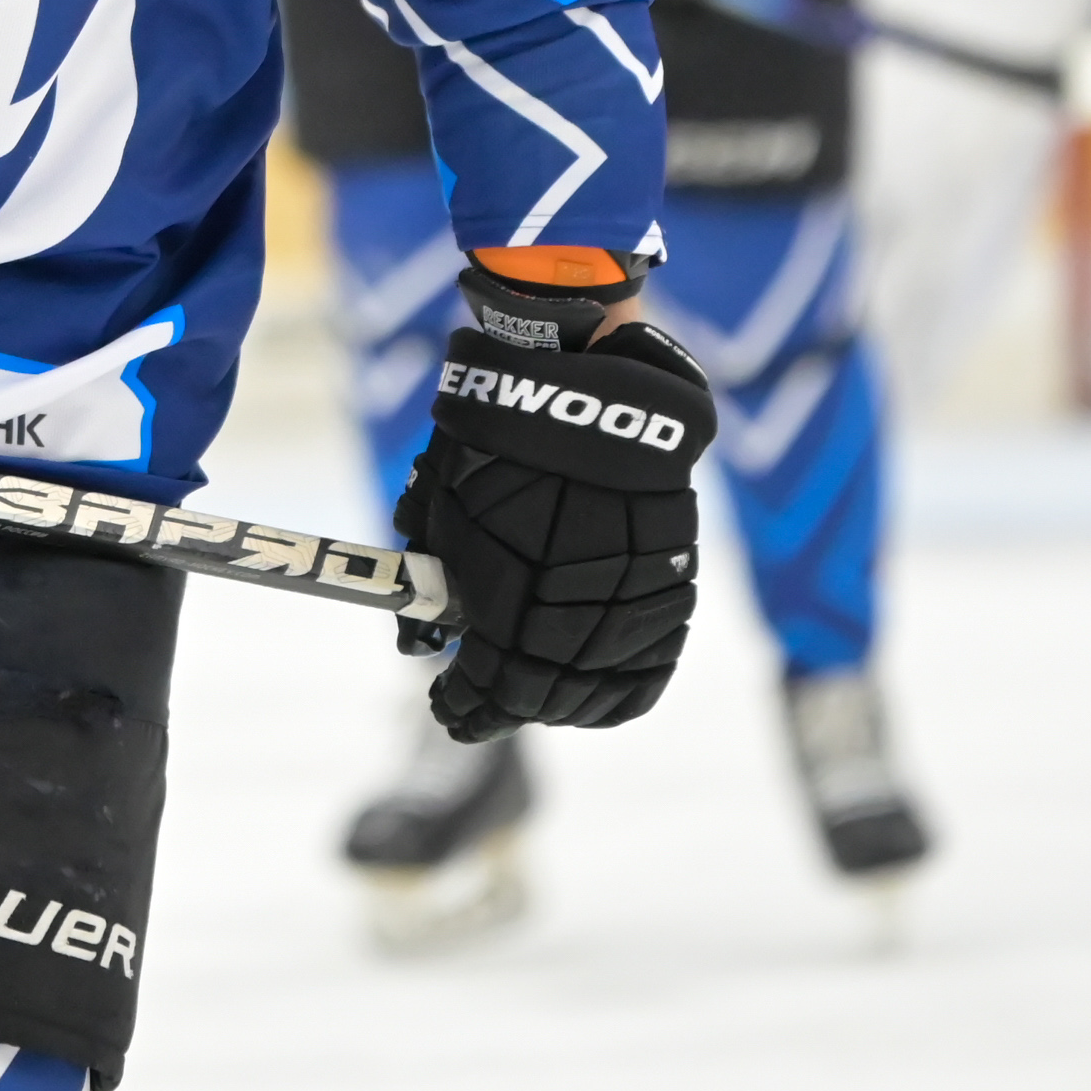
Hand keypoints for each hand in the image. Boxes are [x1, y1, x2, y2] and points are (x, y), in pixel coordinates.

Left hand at [394, 316, 716, 741]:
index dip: (463, 708)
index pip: (487, 691)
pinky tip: (598, 692)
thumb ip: (434, 582)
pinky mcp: (670, 579)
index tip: (446, 706)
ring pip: (601, 688)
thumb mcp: (442, 509)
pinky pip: (653, 658)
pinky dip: (622, 685)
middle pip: (543, 697)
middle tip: (483, 705)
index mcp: (508, 600)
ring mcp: (629, 597)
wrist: (580, 382)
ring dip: (564, 704)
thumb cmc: (494, 441)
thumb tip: (420, 639)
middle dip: (506, 707)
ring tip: (538, 701)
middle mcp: (573, 610)